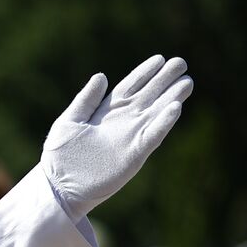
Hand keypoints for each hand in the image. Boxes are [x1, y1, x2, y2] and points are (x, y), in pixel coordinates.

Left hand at [41, 55, 192, 218]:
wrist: (59, 187)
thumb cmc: (59, 156)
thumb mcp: (68, 122)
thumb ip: (85, 100)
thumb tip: (102, 76)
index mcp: (107, 112)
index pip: (130, 86)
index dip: (145, 73)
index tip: (159, 58)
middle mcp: (123, 122)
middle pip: (148, 96)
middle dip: (164, 80)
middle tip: (181, 63)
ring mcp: (130, 138)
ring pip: (156, 113)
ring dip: (171, 97)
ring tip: (186, 82)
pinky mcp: (134, 155)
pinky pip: (153, 136)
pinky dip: (164, 123)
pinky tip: (175, 108)